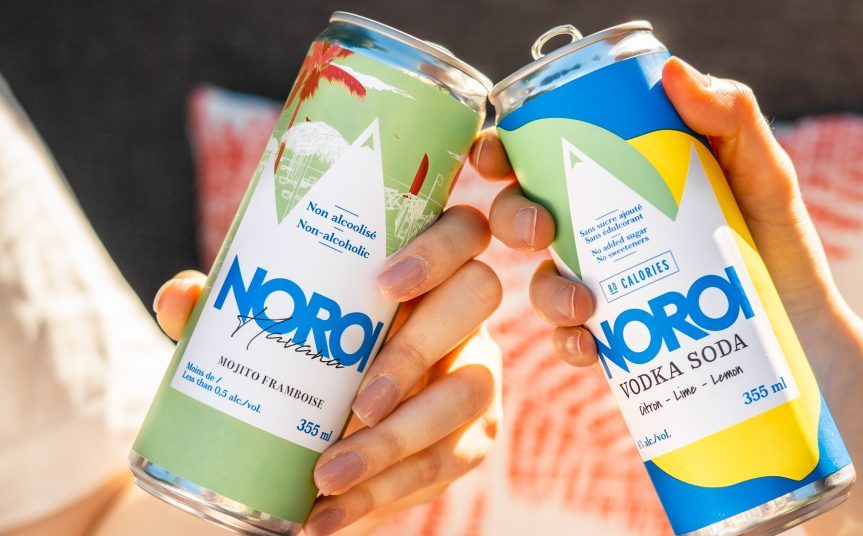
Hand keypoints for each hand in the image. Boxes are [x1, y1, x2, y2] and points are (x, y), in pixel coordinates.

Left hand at [153, 205, 501, 535]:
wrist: (322, 432)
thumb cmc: (304, 356)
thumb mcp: (265, 330)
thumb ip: (223, 310)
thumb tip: (180, 298)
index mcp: (422, 267)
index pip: (460, 230)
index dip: (438, 248)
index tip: (383, 284)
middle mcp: (460, 312)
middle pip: (479, 297)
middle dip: (419, 349)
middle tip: (360, 401)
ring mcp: (475, 372)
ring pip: (469, 393)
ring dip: (398, 441)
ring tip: (327, 476)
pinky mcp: (472, 436)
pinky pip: (447, 462)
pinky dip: (385, 494)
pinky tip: (330, 517)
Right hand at [469, 57, 862, 532]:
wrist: (802, 332)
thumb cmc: (777, 241)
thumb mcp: (761, 172)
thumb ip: (731, 117)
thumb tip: (674, 73)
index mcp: (616, 182)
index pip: (540, 157)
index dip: (501, 151)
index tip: (497, 155)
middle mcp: (600, 232)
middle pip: (523, 218)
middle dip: (511, 220)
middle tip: (540, 229)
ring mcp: (604, 287)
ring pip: (541, 284)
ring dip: (545, 291)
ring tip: (584, 304)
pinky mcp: (615, 340)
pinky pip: (571, 341)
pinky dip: (570, 344)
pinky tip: (591, 345)